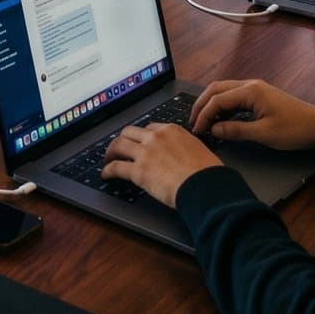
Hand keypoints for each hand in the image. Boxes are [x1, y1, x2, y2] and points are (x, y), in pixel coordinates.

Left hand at [100, 124, 221, 208]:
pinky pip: (116, 167)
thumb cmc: (208, 172)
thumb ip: (185, 147)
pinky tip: (106, 174)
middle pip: (129, 132)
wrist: (206, 185)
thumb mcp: (198, 150)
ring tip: (108, 159)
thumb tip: (184, 154)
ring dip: (110, 152)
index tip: (139, 142)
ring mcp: (145, 153)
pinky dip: (108, 170)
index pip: (150, 127)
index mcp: (172, 130)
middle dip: (122, 139)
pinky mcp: (139, 171)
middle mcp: (156, 137)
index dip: (142, 136)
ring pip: (118, 145)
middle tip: (119, 148)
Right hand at [189, 80, 314, 152]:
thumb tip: (213, 129)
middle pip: (216, 89)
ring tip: (203, 120)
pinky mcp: (259, 95)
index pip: (217, 100)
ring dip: (211, 103)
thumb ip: (236, 130)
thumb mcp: (264, 134)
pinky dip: (222, 104)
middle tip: (193, 122)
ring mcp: (255, 88)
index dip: (203, 115)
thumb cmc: (295, 130)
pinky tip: (220, 117)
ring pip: (224, 90)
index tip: (197, 130)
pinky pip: (233, 95)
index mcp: (251, 91)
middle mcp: (250, 85)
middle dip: (201, 104)